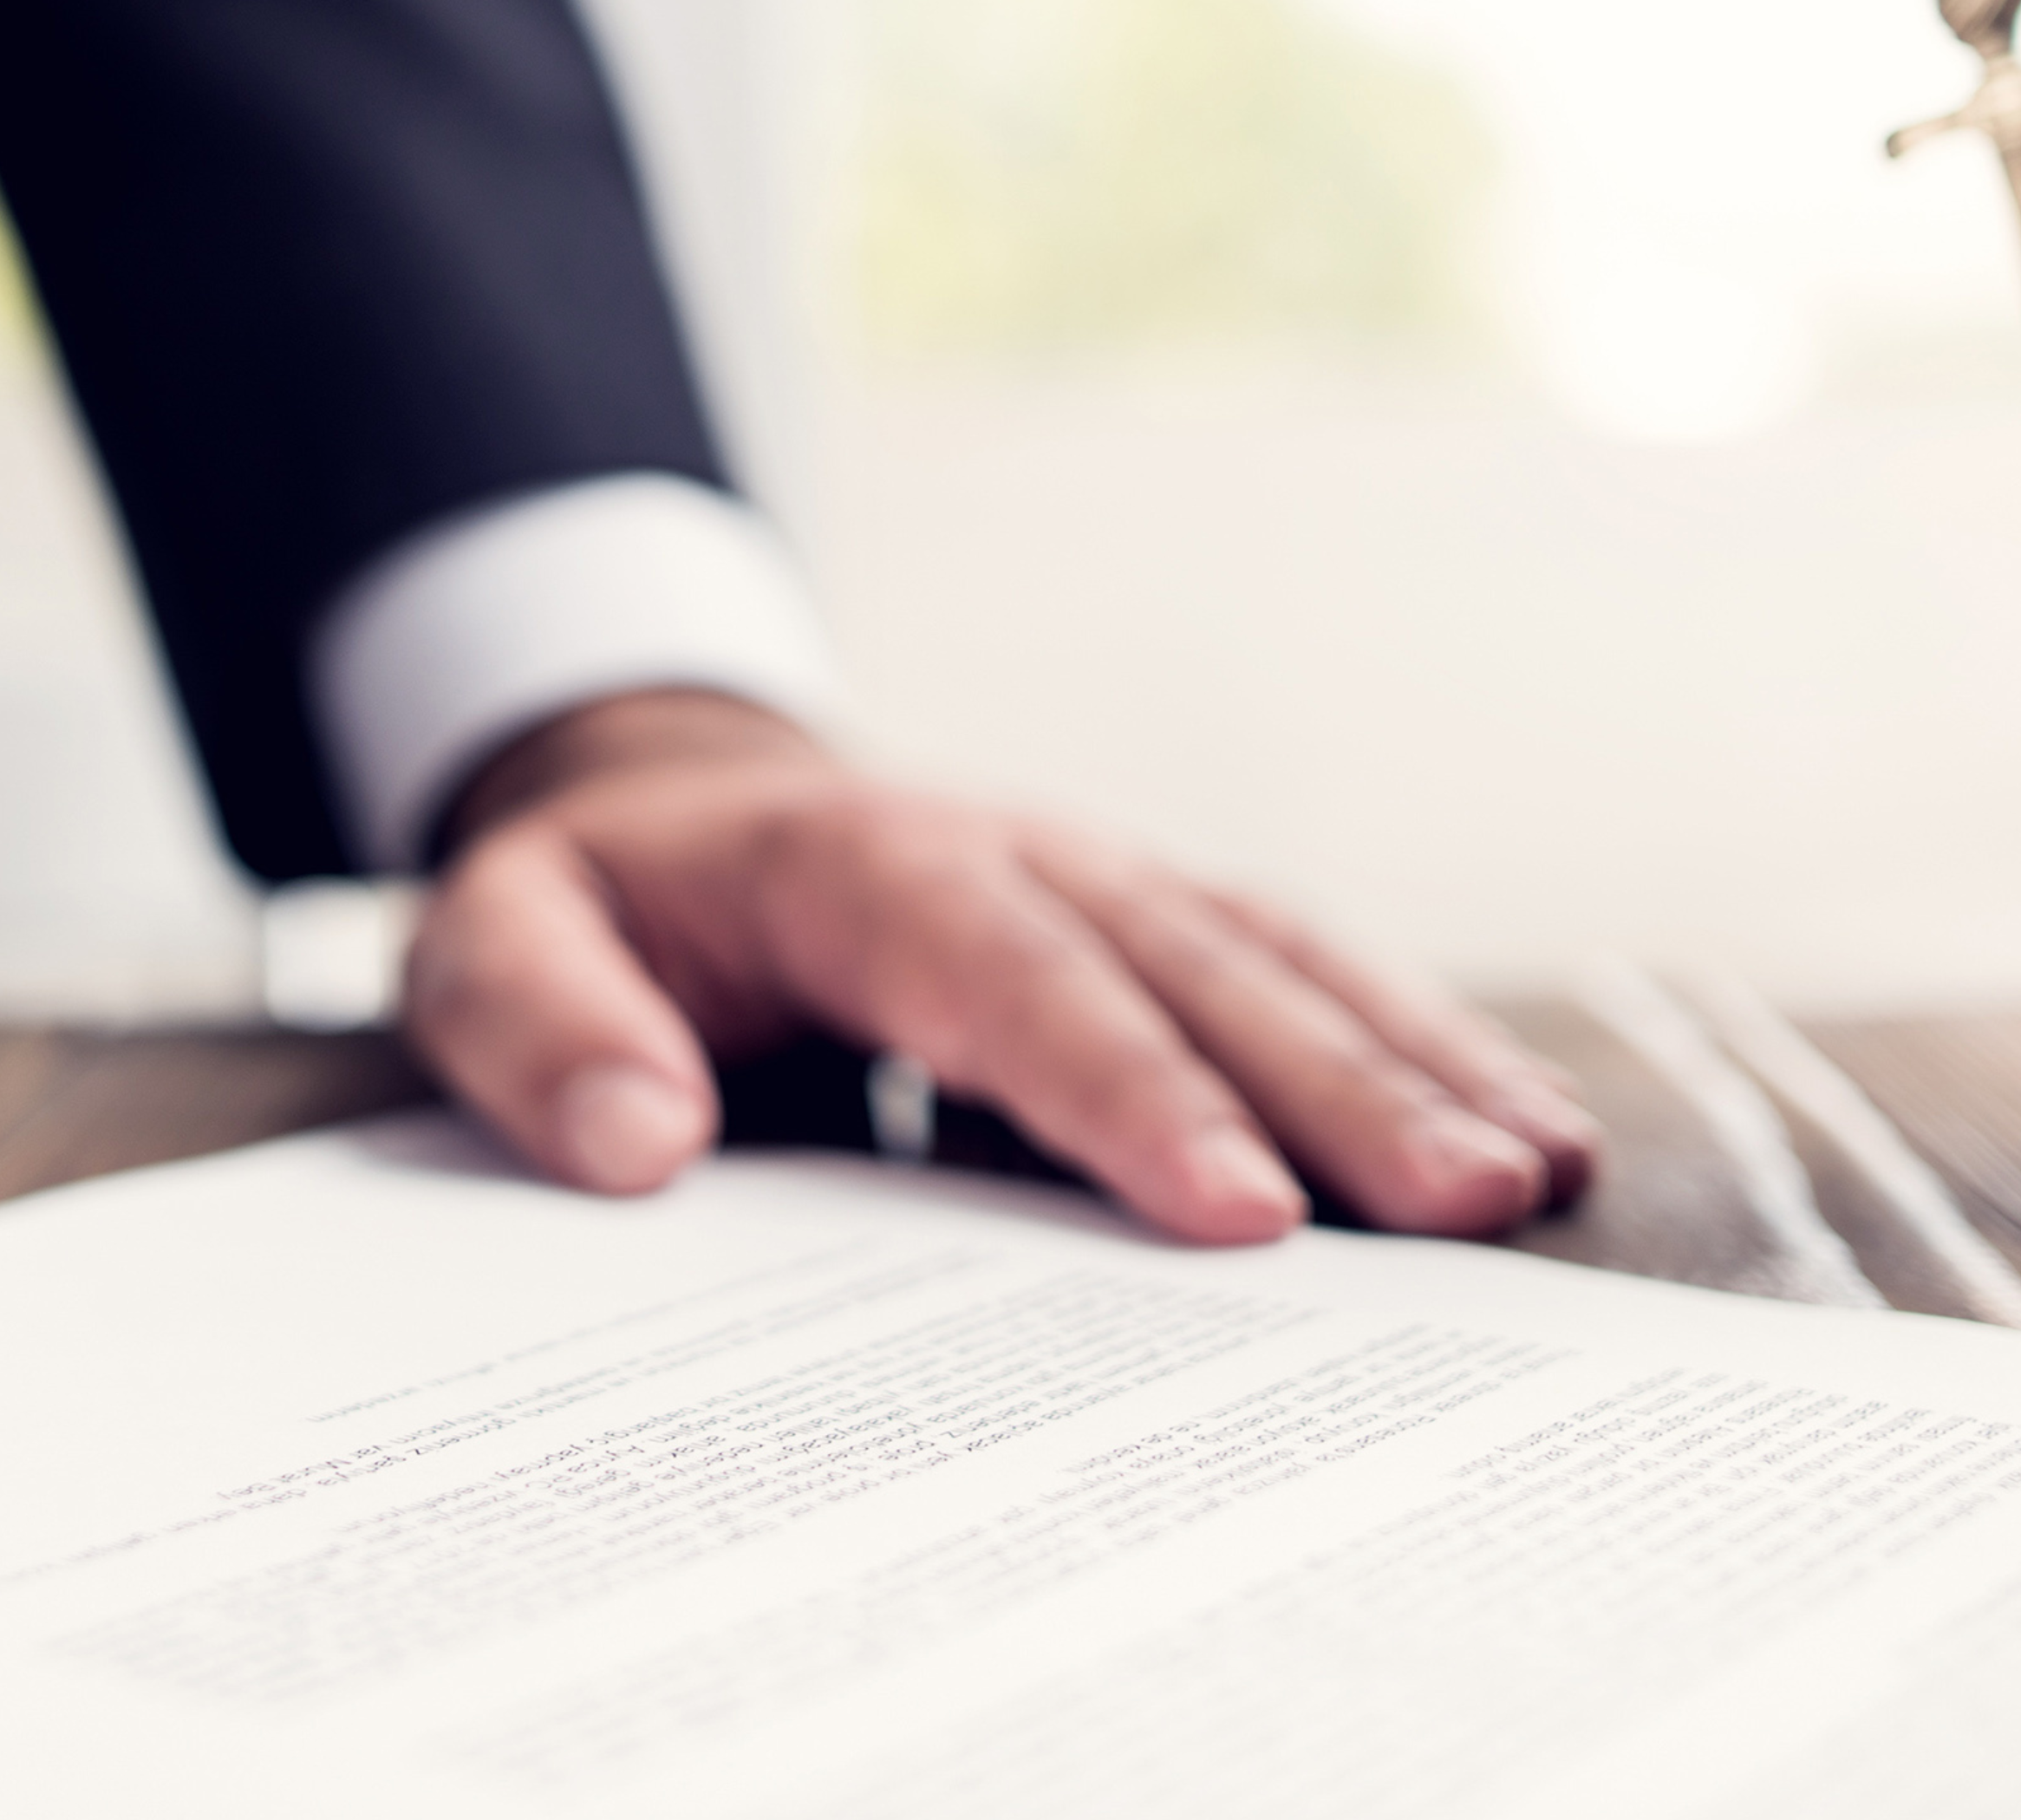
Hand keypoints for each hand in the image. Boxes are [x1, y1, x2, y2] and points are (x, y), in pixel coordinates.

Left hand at [400, 693, 1600, 1241]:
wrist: (657, 805)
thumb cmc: (593, 907)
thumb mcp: (489, 946)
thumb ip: (539, 1029)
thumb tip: (637, 1141)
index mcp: (862, 864)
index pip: (1010, 980)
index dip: (1126, 1092)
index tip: (1235, 1215)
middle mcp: (1017, 856)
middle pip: (1190, 970)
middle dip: (1336, 1088)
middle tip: (1468, 1208)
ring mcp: (1103, 885)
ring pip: (1277, 964)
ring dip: (1411, 1063)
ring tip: (1532, 1178)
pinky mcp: (1153, 933)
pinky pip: (1297, 981)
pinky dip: (1413, 1049)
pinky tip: (1524, 1139)